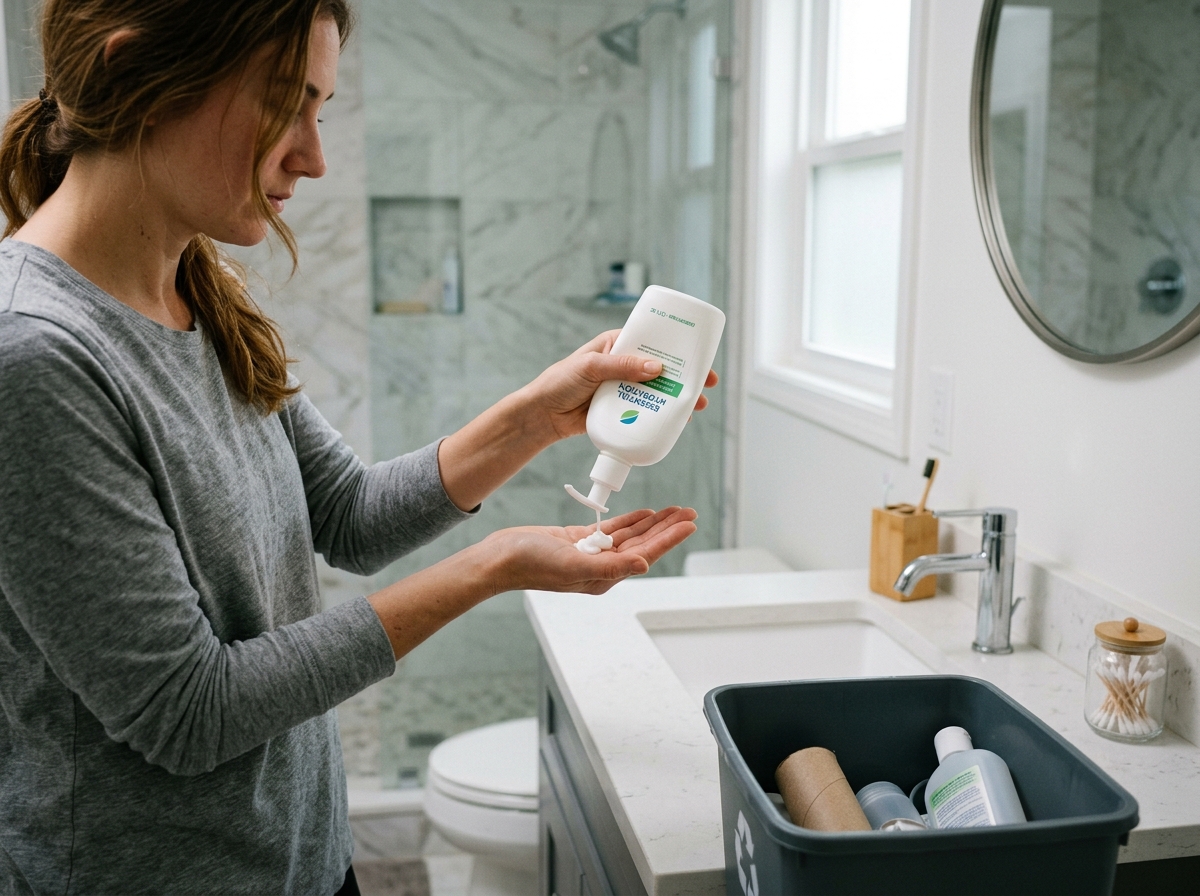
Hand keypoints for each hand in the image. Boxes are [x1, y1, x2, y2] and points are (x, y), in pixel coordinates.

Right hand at [483, 506, 697, 594]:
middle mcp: (601, 567)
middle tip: (689, 512)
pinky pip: (611, 529)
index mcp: (604, 577)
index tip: (689, 525)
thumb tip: (642, 564)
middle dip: (667, 528)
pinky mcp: (578, 540)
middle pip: (643, 544)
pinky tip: (644, 512)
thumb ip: (609, 567)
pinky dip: (629, 520)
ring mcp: (590, 553)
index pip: (645, 554)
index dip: (669, 539)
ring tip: (674, 510)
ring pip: (630, 535)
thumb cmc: (530, 565)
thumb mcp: (572, 565)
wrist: (499, 558)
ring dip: (652, 522)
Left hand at [523, 330, 718, 440]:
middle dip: (686, 376)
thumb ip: (622, 366)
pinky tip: (676, 421)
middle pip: (662, 368)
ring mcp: (624, 388)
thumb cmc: (561, 381)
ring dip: (678, 398)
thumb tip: (657, 368)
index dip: (677, 347)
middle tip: (706, 384)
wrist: (543, 415)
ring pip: (657, 391)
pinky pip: (646, 411)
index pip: (653, 341)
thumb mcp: (591, 366)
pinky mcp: (621, 410)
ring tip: (696, 407)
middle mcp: (624, 365)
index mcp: (618, 345)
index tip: (698, 353)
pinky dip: (662, 416)